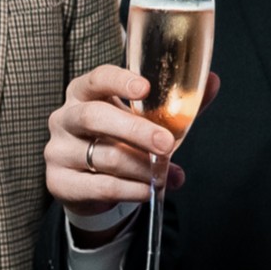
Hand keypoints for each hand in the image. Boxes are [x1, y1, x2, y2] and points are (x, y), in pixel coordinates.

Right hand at [46, 66, 216, 219]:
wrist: (89, 183)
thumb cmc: (118, 141)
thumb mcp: (144, 120)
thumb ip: (176, 104)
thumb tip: (213, 82)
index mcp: (84, 93)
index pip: (97, 78)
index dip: (119, 81)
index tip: (145, 88)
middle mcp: (65, 117)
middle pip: (96, 117)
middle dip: (136, 130)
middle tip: (167, 144)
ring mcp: (58, 150)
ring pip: (104, 156)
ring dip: (141, 167)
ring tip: (162, 174)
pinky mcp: (58, 181)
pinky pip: (99, 186)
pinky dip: (130, 190)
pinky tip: (147, 191)